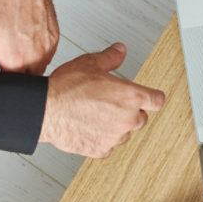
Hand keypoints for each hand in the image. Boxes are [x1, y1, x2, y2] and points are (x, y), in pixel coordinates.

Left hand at [0, 0, 59, 86]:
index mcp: (16, 59)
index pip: (11, 88)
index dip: (0, 83)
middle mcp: (36, 55)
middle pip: (26, 80)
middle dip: (13, 74)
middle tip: (1, 54)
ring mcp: (48, 45)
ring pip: (38, 67)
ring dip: (25, 62)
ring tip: (11, 43)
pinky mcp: (54, 35)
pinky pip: (46, 52)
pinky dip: (35, 50)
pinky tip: (23, 36)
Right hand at [38, 44, 166, 157]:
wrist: (45, 110)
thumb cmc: (66, 88)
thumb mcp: (91, 63)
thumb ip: (111, 58)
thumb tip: (120, 51)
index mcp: (131, 96)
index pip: (157, 101)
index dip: (153, 98)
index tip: (150, 98)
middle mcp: (127, 119)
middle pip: (142, 118)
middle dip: (130, 111)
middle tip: (111, 103)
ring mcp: (115, 137)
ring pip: (124, 133)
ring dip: (116, 126)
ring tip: (97, 115)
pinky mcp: (101, 150)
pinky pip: (109, 146)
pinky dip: (102, 139)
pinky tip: (89, 127)